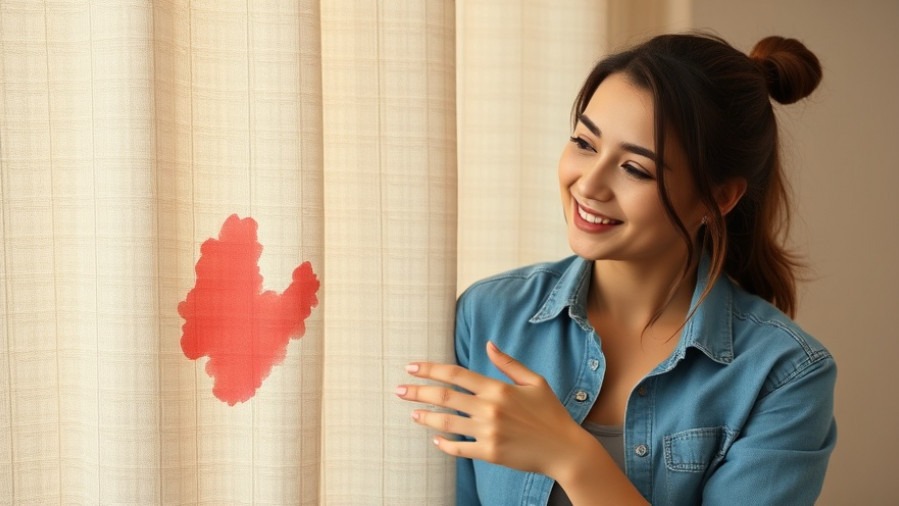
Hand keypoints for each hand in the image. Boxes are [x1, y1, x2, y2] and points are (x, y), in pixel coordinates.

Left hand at [396, 341, 583, 477]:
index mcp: (498, 388)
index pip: (456, 375)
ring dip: (425, 417)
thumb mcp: (534, 381)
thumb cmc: (551, 413)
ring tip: (412, 413)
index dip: (430, 369)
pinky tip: (435, 439)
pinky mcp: (489, 453)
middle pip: (444, 397)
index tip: (411, 367)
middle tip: (399, 390)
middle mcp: (490, 409)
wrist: (565, 450)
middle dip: (417, 392)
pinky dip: (444, 444)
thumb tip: (488, 344)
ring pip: (446, 423)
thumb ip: (508, 363)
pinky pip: (459, 448)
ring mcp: (488, 432)